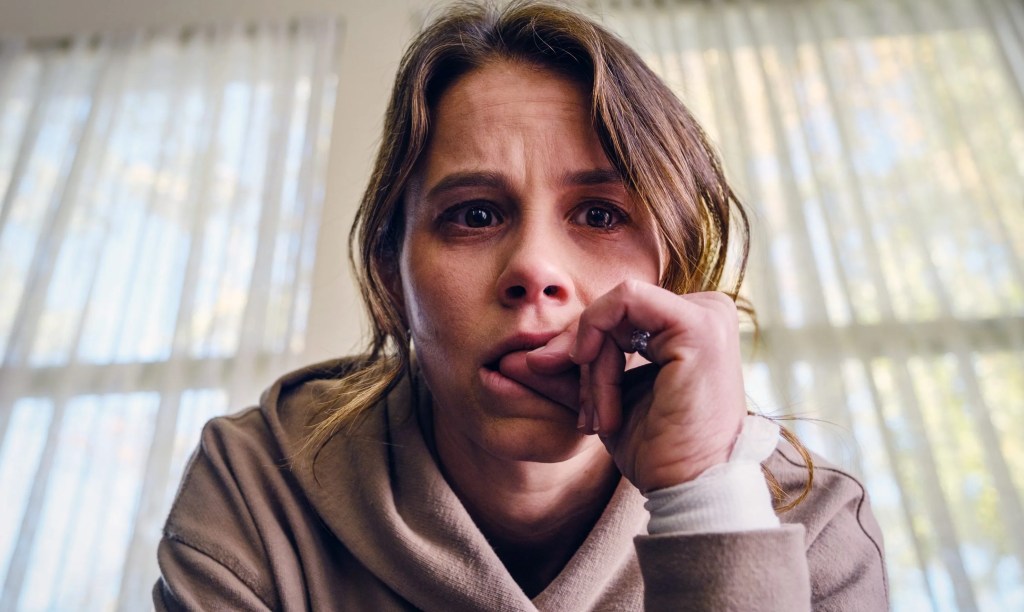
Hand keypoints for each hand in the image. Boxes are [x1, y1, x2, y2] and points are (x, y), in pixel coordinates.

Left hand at [523, 281, 747, 492]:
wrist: (687, 489)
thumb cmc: (655, 451)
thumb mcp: (601, 400)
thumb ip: (566, 372)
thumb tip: (513, 359)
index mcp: (689, 325)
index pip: (619, 316)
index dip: (582, 349)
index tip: (576, 401)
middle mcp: (706, 310)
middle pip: (614, 311)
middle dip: (582, 359)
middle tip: (583, 414)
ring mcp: (707, 314)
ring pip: (615, 311)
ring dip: (592, 367)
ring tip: (599, 419)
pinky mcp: (698, 325)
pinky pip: (624, 302)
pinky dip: (598, 341)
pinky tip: (597, 386)